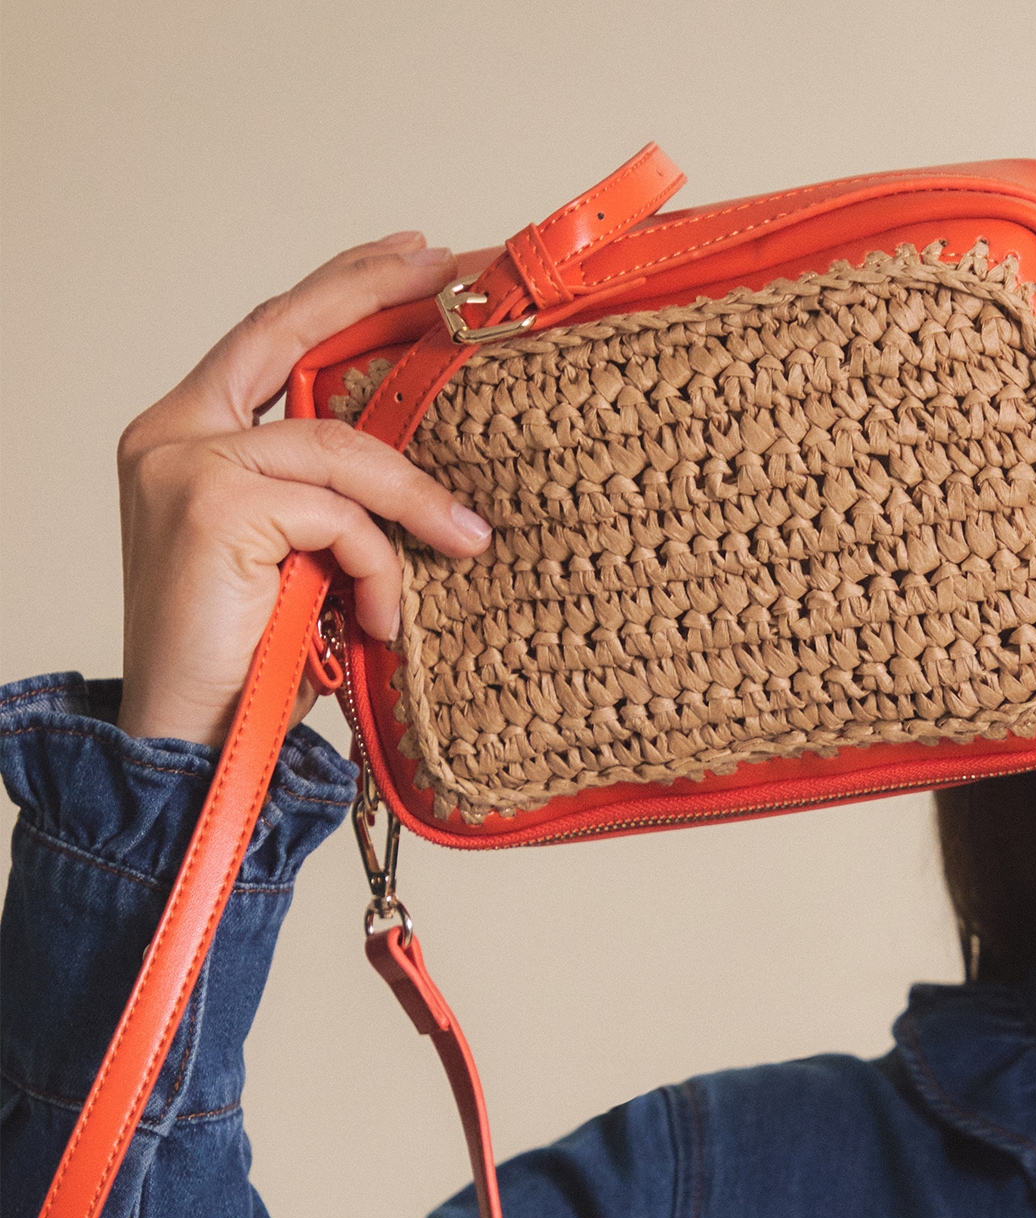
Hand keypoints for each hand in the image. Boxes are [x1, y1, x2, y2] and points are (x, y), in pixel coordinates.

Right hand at [115, 232, 499, 747]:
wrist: (193, 745)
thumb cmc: (255, 665)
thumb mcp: (306, 561)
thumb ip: (337, 501)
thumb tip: (429, 470)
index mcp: (187, 434)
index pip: (269, 334)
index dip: (342, 289)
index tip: (415, 258)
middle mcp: (173, 433)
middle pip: (287, 336)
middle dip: (375, 299)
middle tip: (457, 280)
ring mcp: (185, 465)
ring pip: (336, 448)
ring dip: (415, 499)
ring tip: (467, 544)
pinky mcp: (211, 508)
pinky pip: (336, 516)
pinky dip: (377, 567)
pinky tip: (383, 622)